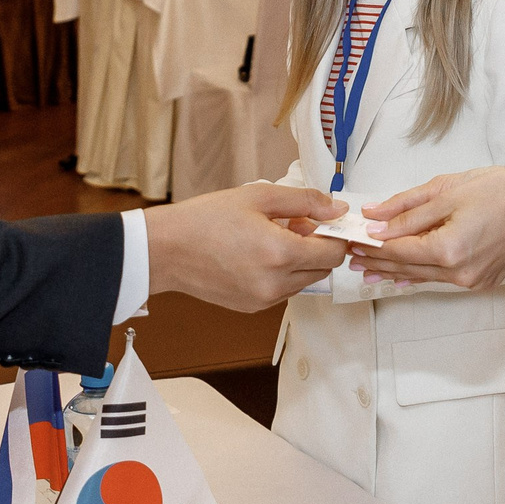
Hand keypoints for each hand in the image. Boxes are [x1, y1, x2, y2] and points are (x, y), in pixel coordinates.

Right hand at [143, 184, 345, 311]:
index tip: (327, 222)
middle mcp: (276, 283)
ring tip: (273, 238)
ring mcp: (264, 300)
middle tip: (296, 225)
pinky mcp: (252, 307)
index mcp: (280, 253)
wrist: (167, 249)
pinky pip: (284, 291)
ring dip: (301, 262)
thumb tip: (337, 209)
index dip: (336, 235)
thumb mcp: (259, 196)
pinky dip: (283, 274)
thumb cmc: (206, 219)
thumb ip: (305, 202)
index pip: (334, 253)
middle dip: (318, 247)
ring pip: (306, 282)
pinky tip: (260, 255)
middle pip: (324, 270)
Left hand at [355, 166, 504, 289]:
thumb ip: (407, 208)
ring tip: (367, 268)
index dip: (369, 244)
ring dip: (393, 270)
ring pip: (422, 276)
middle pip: (405, 267)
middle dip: (376, 259)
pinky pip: (440, 280)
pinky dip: (419, 274)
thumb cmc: (502, 191)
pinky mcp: (480, 281)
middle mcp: (457, 272)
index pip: (396, 249)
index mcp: (447, 249)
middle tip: (351, 254)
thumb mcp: (448, 191)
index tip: (349, 238)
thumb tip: (373, 216)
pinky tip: (400, 277)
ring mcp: (470, 281)